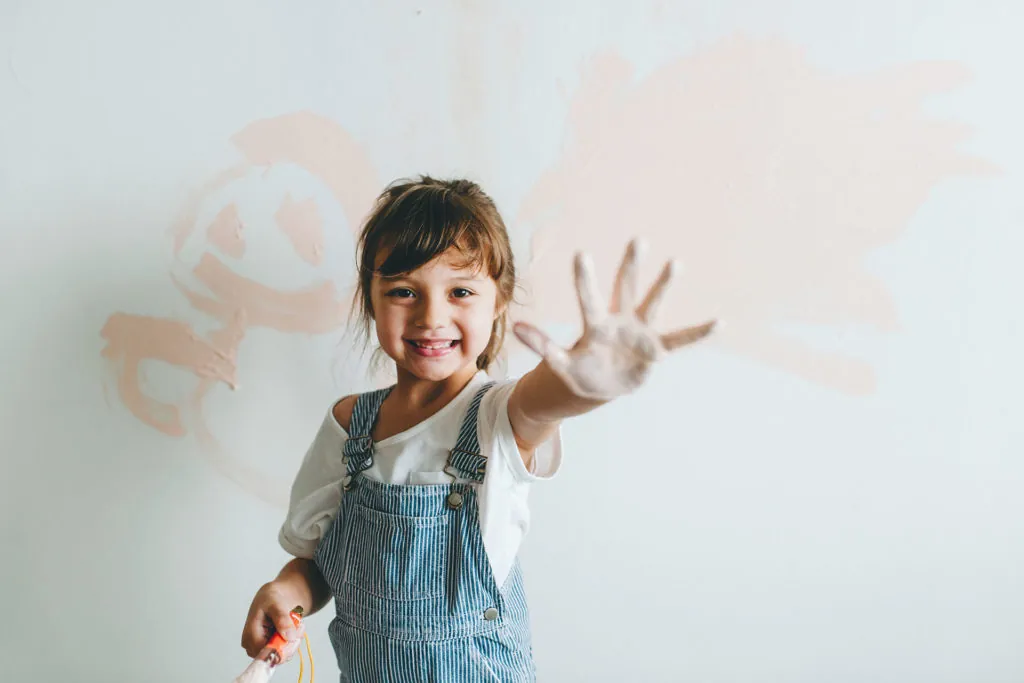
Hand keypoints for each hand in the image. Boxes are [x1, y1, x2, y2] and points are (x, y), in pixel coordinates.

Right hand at [241, 580, 305, 660]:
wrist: (272, 598)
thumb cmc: (270, 599)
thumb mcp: (276, 604)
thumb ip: (282, 620)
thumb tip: (289, 637)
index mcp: (250, 635)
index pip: (267, 653)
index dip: (284, 647)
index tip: (296, 633)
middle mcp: (253, 646)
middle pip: (276, 656)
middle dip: (292, 643)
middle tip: (300, 626)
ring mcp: (260, 649)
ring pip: (283, 655)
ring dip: (294, 641)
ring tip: (297, 624)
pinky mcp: (269, 649)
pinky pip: (285, 652)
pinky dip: (293, 641)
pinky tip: (294, 629)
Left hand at [513, 239, 715, 400]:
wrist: (600, 386)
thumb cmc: (580, 369)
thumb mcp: (560, 362)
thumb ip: (543, 345)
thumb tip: (515, 327)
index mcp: (596, 324)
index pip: (589, 298)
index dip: (585, 279)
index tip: (581, 253)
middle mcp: (620, 320)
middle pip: (625, 288)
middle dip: (631, 266)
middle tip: (637, 239)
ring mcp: (640, 333)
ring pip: (653, 304)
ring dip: (663, 285)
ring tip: (676, 263)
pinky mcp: (656, 350)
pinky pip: (681, 339)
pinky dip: (698, 332)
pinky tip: (719, 322)